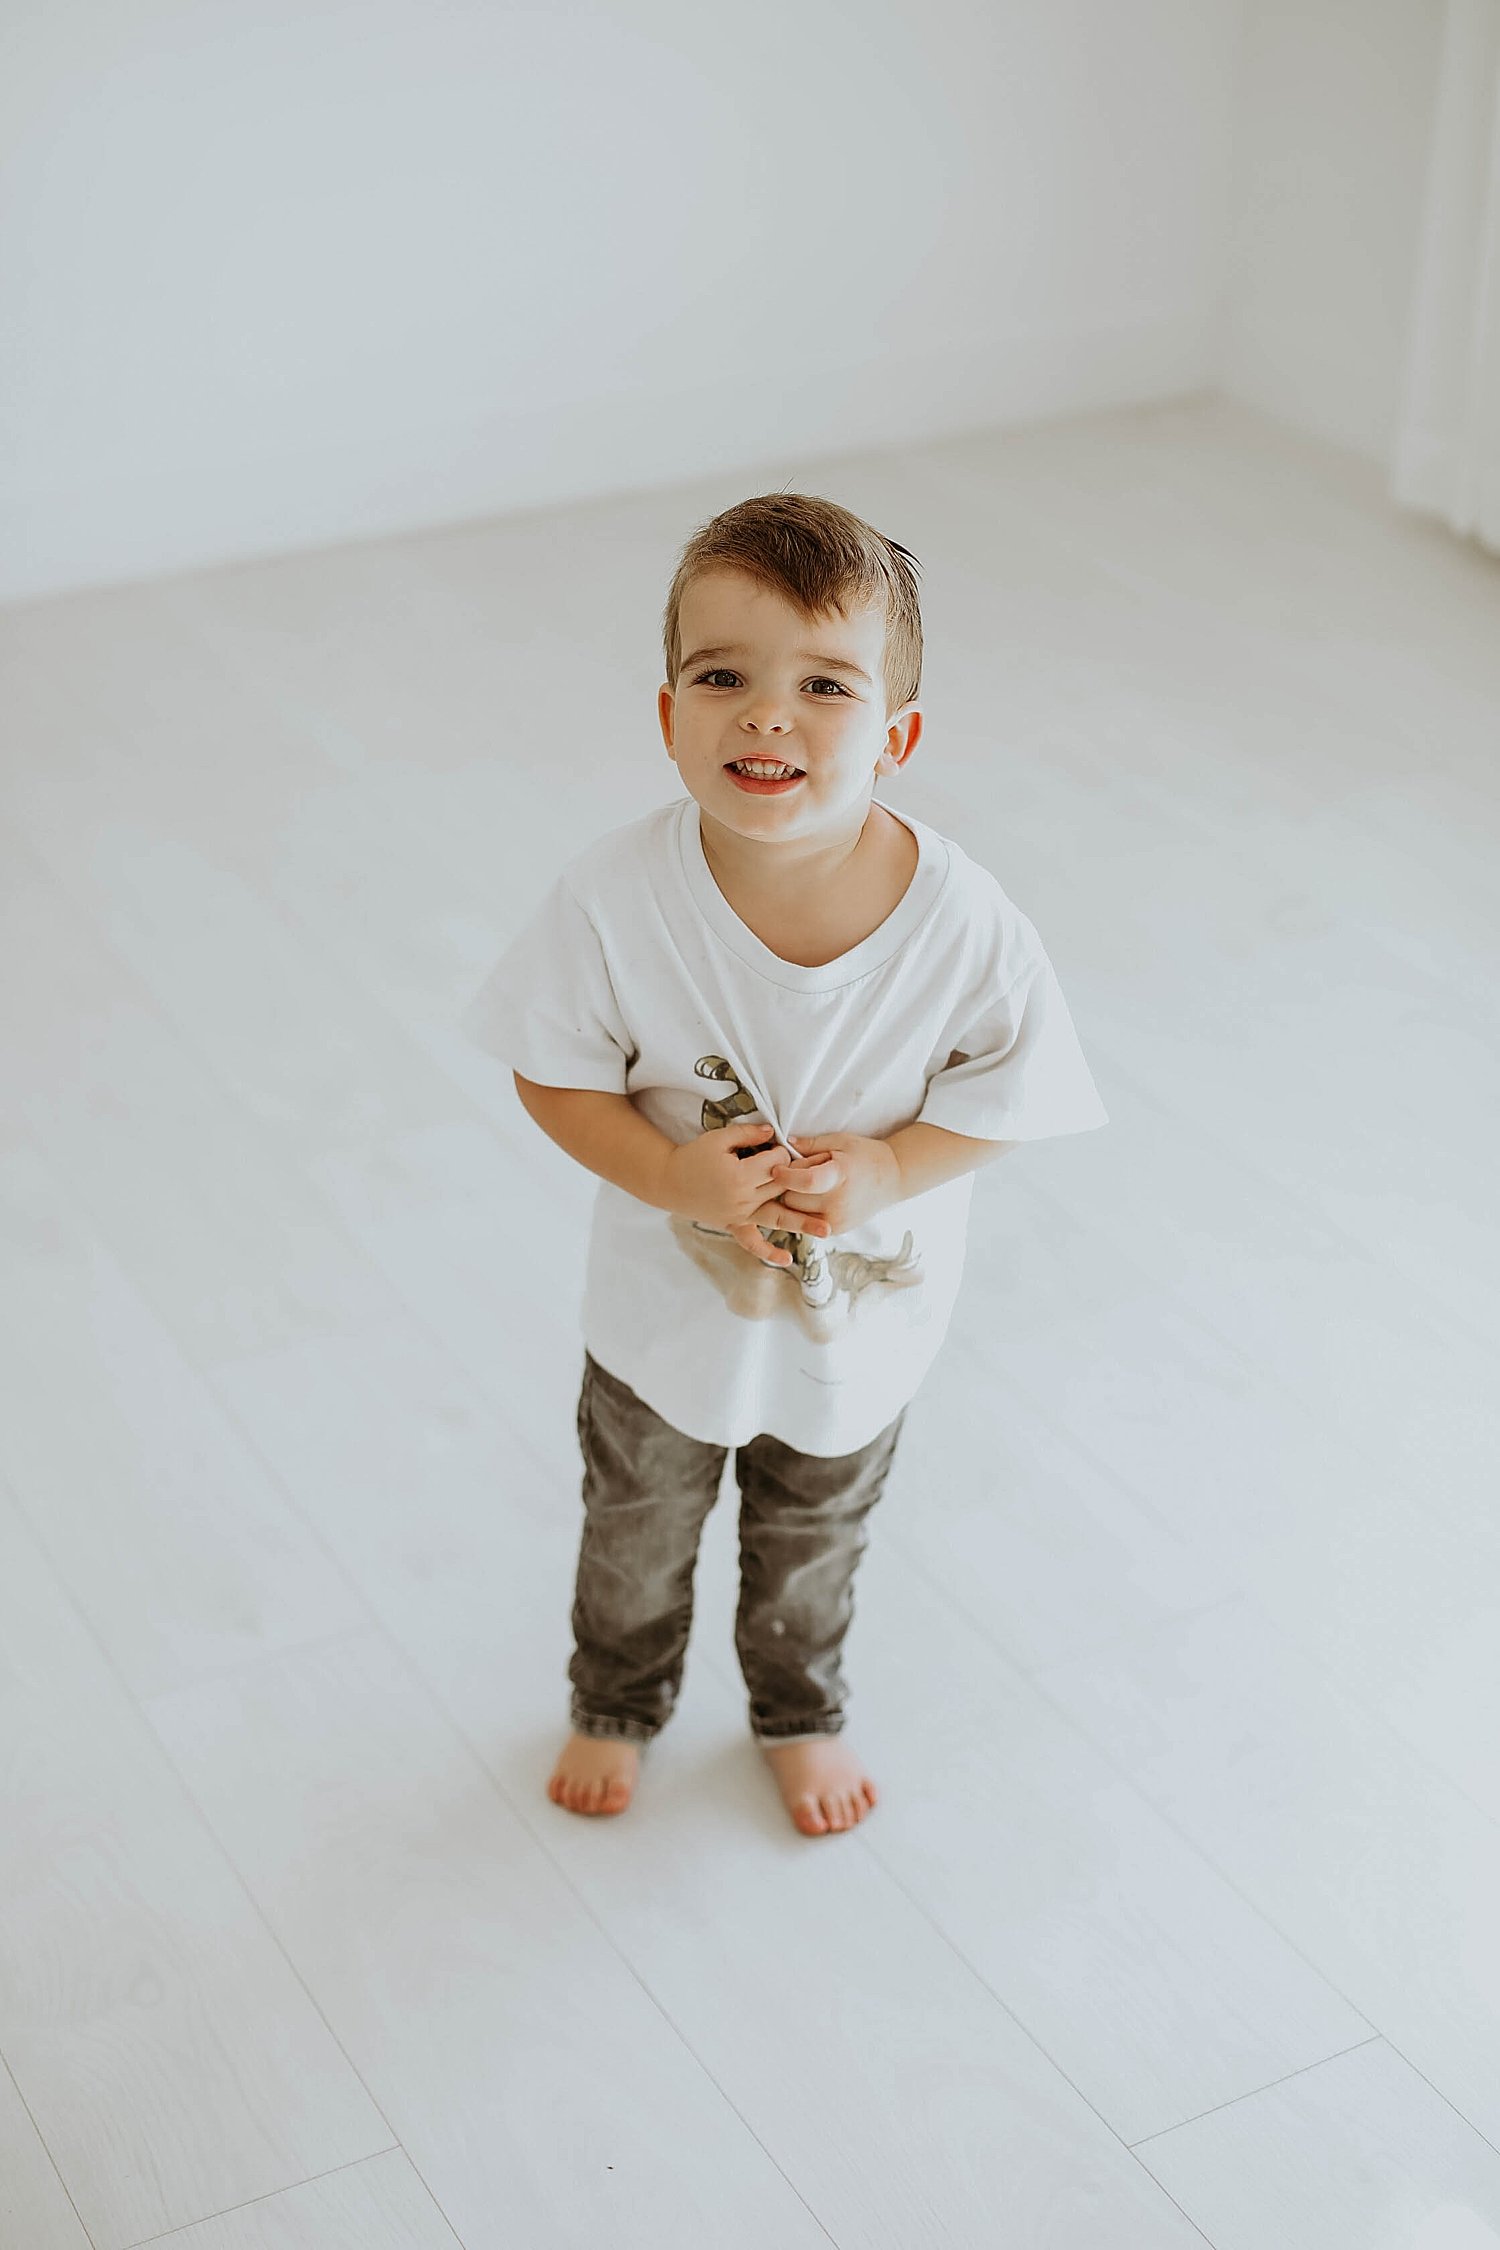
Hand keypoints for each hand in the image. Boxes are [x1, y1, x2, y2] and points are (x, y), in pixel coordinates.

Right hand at [659, 1122, 834, 1267]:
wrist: (669, 1181)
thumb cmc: (693, 1156)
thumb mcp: (718, 1138)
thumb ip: (748, 1133)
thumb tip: (773, 1132)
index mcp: (740, 1175)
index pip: (777, 1163)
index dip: (783, 1152)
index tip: (783, 1146)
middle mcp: (743, 1198)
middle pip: (782, 1187)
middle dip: (802, 1179)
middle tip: (821, 1173)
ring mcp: (740, 1215)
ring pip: (777, 1217)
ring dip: (803, 1224)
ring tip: (827, 1229)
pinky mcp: (733, 1225)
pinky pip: (752, 1242)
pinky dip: (768, 1252)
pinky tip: (787, 1260)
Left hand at [764, 1133, 903, 1237]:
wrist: (891, 1179)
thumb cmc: (865, 1156)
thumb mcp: (840, 1141)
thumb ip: (810, 1144)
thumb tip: (783, 1145)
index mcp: (840, 1176)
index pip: (805, 1181)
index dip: (785, 1175)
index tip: (776, 1168)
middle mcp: (838, 1203)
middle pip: (792, 1198)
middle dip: (788, 1186)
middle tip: (802, 1173)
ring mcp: (836, 1221)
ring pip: (794, 1214)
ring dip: (793, 1200)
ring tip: (811, 1186)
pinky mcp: (834, 1231)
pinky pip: (804, 1222)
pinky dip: (803, 1210)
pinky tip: (815, 1198)